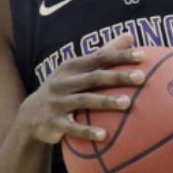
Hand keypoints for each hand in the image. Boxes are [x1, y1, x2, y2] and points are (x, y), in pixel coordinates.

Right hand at [20, 34, 144, 144]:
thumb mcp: (78, 69)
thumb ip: (104, 53)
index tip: (143, 55)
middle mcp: (63, 82)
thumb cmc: (65, 88)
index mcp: (72, 67)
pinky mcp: (53, 122)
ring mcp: (57, 102)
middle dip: (118, 76)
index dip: (120, 55)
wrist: (30, 115)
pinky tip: (104, 136)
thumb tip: (130, 35)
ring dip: (106, 102)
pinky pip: (72, 128)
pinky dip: (87, 131)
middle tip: (141, 77)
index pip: (99, 57)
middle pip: (94, 77)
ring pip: (84, 101)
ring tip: (128, 103)